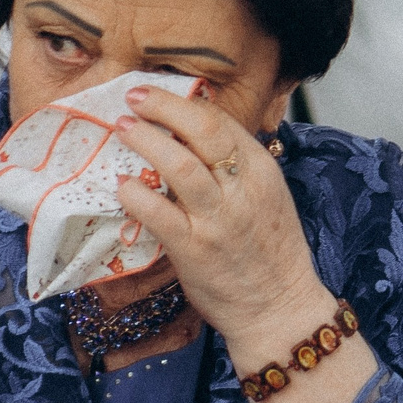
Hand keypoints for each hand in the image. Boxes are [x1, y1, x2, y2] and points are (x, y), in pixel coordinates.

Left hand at [113, 84, 327, 356]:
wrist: (280, 309)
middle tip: (133, 96)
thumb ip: (236, 170)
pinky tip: (122, 186)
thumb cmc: (271, 254)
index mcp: (262, 173)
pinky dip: (135, 195)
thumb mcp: (266, 199)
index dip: (184, 102)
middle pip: (202, 131)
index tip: (154, 94)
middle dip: (163, 107)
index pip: (222, 122)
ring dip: (146, 141)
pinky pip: (158, 214)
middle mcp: (243, 191)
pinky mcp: (195, 250)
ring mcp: (218, 221)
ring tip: (123, 129)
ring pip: (179, 166)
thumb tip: (192, 137)